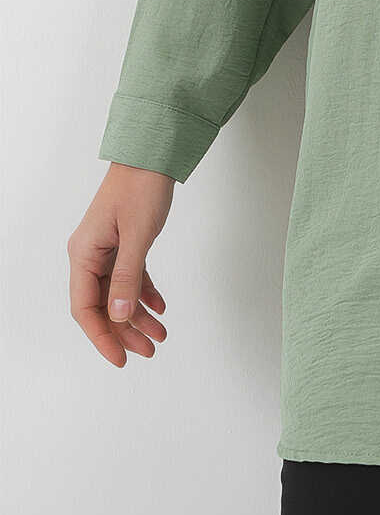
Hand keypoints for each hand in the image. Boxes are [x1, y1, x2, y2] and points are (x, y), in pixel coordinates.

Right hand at [68, 163, 174, 366]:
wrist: (152, 156)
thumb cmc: (141, 188)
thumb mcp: (136, 236)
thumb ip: (127, 277)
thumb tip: (117, 316)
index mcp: (84, 254)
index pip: (85, 308)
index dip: (102, 337)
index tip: (120, 358)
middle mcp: (91, 255)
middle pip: (103, 305)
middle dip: (125, 331)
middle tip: (149, 350)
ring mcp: (107, 249)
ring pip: (119, 294)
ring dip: (137, 315)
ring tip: (161, 334)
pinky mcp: (124, 243)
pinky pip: (131, 277)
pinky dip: (144, 293)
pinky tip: (160, 307)